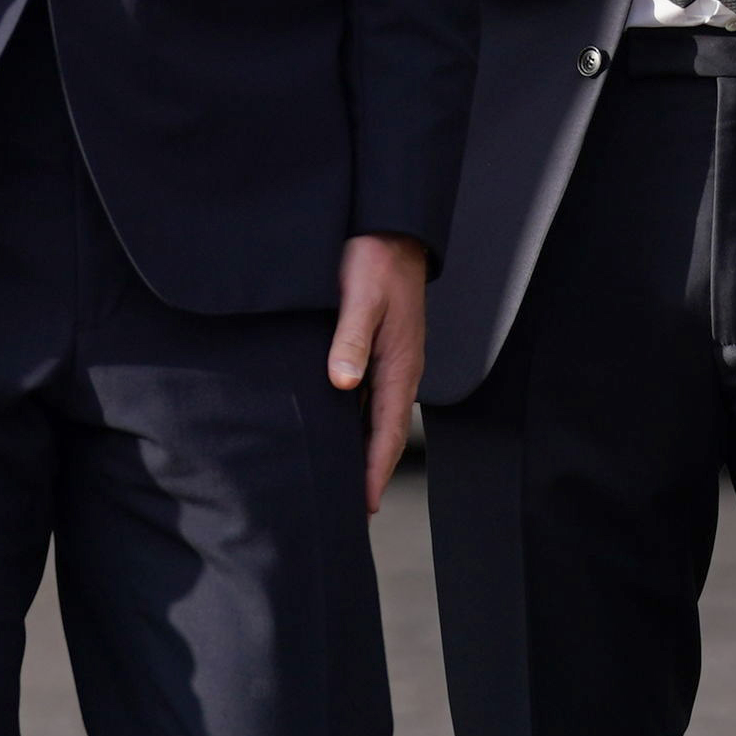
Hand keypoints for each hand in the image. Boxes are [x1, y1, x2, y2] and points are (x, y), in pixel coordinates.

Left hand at [328, 233, 428, 514]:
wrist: (390, 226)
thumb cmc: (376, 258)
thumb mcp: (362, 297)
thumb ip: (352, 339)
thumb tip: (343, 383)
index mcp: (401, 364)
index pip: (387, 433)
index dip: (374, 472)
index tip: (364, 507)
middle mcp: (398, 369)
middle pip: (382, 433)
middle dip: (368, 471)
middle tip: (348, 509)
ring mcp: (389, 360)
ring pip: (373, 417)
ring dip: (359, 448)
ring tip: (339, 479)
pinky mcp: (378, 347)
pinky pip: (366, 396)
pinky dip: (353, 420)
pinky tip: (335, 429)